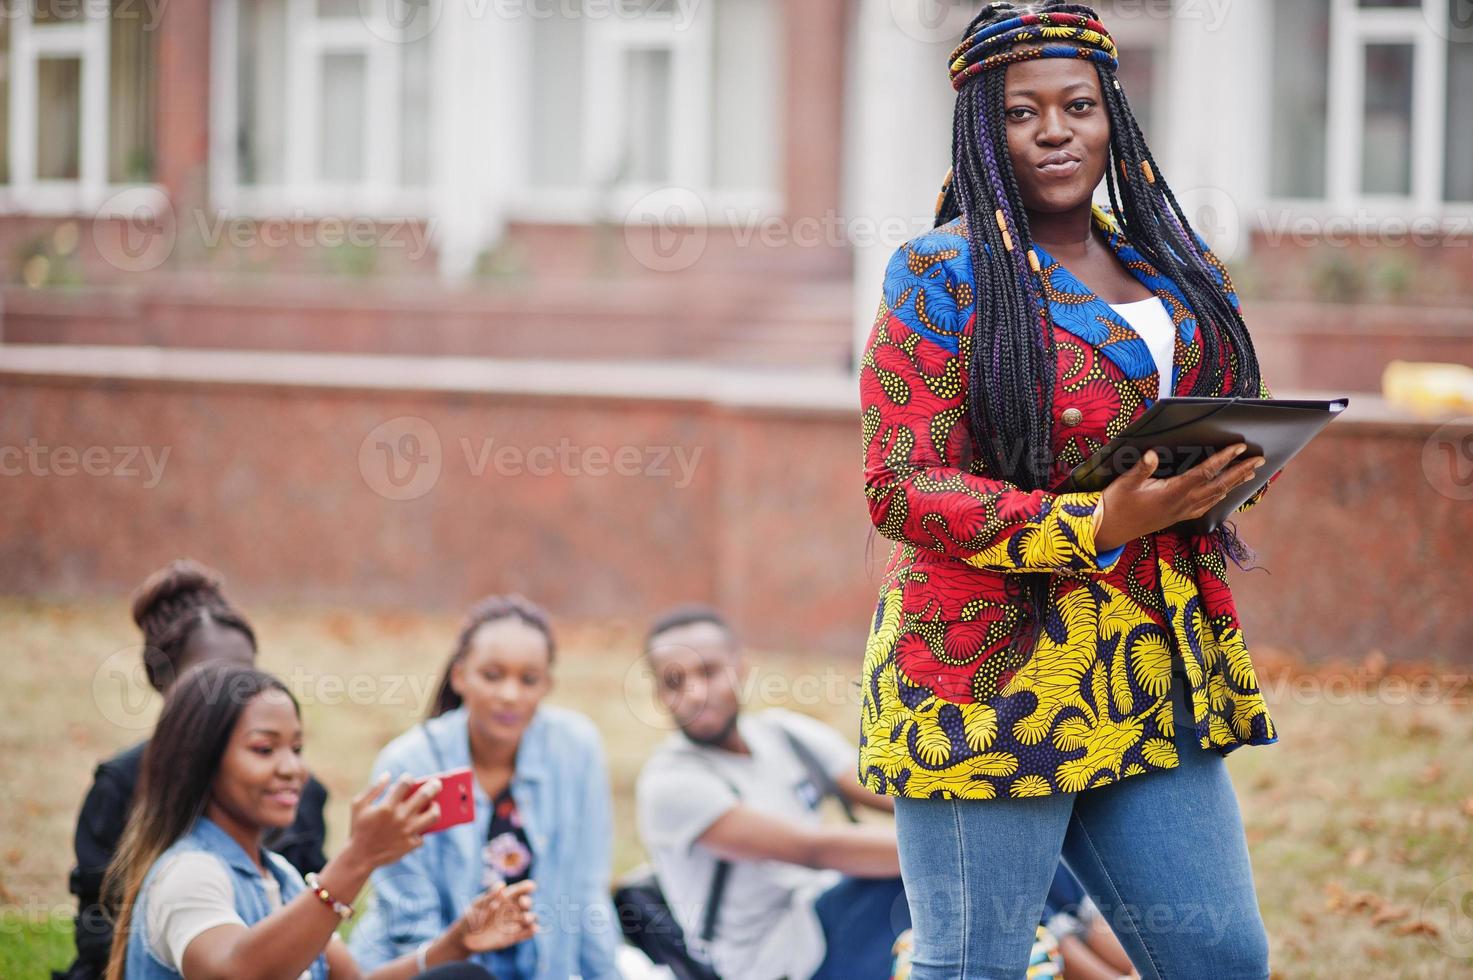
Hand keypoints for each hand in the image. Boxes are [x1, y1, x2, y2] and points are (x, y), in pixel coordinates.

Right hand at [340, 773, 441, 871]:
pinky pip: (424, 834)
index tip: (409, 779)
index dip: (409, 778)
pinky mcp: (410, 844)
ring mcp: (407, 832)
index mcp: (387, 806)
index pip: (406, 783)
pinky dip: (422, 830)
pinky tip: (419, 826)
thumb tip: (388, 774)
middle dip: (434, 786)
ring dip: (435, 807)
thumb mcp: (358, 805)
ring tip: (434, 804)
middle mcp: (400, 818)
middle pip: (425, 795)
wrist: (360, 857)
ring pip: (433, 815)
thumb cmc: (359, 827)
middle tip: (437, 783)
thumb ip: (373, 788)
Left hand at [450, 880, 538, 953]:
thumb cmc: (471, 917)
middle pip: (526, 903)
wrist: (465, 939)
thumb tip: (502, 884)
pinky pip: (526, 933)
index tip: (531, 886)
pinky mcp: (513, 937)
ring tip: (526, 918)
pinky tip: (533, 929)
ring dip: (531, 917)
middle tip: (523, 903)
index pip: (519, 890)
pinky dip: (531, 931)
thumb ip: (490, 896)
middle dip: (527, 902)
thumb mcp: (478, 906)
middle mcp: (512, 909)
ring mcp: (514, 923)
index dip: (526, 887)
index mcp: (505, 898)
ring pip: (529, 918)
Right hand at [1095, 443, 1264, 550]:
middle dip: (1241, 472)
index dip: (1224, 459)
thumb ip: (1141, 468)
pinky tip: (1224, 493)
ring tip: (1251, 474)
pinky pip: (1205, 506)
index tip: (1240, 448)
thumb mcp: (1125, 483)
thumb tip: (1151, 453)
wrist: (1109, 530)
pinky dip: (1219, 497)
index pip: (1205, 473)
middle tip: (1260, 460)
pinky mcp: (1177, 516)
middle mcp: (1182, 503)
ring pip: (1216, 496)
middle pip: (1219, 485)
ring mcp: (1181, 511)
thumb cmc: (1116, 504)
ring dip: (1234, 483)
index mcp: (1172, 492)